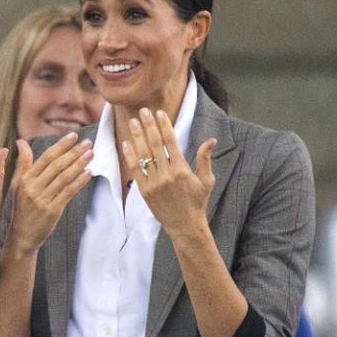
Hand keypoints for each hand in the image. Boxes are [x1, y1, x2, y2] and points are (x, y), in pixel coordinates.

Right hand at [8, 132, 92, 254]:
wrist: (22, 235)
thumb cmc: (21, 208)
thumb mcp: (16, 184)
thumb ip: (22, 163)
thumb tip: (21, 141)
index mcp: (25, 179)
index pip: (46, 157)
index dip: (61, 146)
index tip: (73, 136)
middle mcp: (33, 187)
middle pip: (57, 165)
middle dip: (74, 152)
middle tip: (88, 143)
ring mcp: (43, 199)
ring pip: (64, 177)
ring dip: (79, 164)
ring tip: (91, 154)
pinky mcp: (52, 210)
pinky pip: (68, 192)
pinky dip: (79, 181)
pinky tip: (88, 173)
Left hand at [120, 107, 215, 237]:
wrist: (185, 225)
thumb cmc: (197, 202)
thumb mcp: (206, 180)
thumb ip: (205, 159)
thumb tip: (211, 139)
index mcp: (182, 169)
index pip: (171, 142)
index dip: (164, 125)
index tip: (159, 113)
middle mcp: (167, 174)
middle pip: (155, 144)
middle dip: (148, 125)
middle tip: (142, 110)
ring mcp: (154, 182)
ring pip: (143, 154)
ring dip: (137, 136)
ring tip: (132, 122)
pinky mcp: (144, 191)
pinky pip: (135, 170)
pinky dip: (130, 156)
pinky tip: (126, 143)